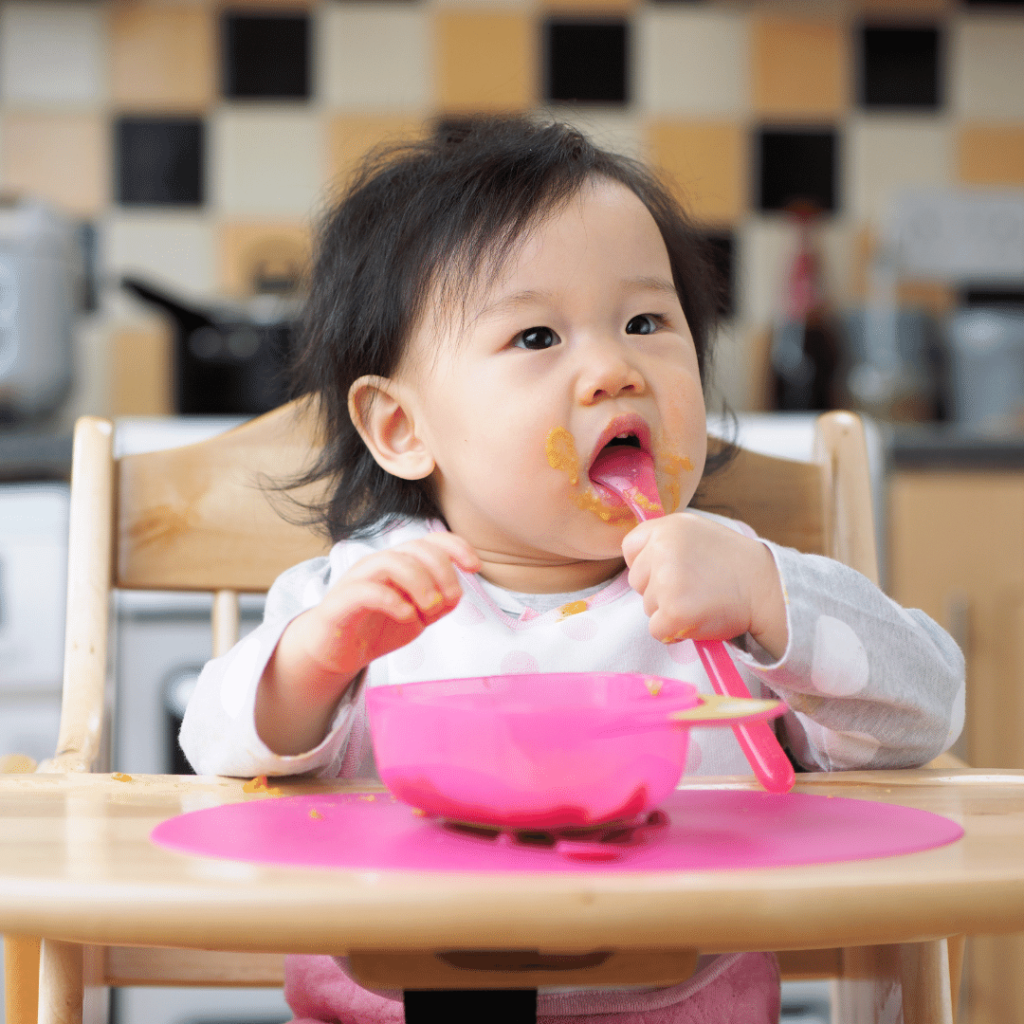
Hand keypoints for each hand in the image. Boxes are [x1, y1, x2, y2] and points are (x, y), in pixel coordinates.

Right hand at [256, 533, 479, 752]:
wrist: (335, 651)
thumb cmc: (377, 626)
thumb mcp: (418, 615)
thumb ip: (438, 603)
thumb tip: (455, 594)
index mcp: (401, 563)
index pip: (432, 540)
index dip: (457, 546)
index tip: (474, 567)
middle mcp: (380, 563)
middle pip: (418, 548)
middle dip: (442, 572)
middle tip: (447, 602)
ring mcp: (360, 579)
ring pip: (393, 562)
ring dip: (420, 583)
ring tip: (428, 610)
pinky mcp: (342, 601)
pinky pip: (368, 590)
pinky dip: (393, 600)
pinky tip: (406, 616)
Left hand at [621, 512, 787, 658]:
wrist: (767, 589)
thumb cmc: (733, 564)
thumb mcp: (697, 534)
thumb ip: (667, 541)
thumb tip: (638, 559)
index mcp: (667, 527)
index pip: (630, 548)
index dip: (647, 564)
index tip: (669, 571)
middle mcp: (662, 550)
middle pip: (636, 581)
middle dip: (659, 590)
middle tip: (694, 587)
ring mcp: (666, 582)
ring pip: (648, 607)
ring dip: (670, 611)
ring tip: (702, 600)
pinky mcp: (673, 612)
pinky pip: (657, 630)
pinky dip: (675, 631)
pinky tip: (699, 618)